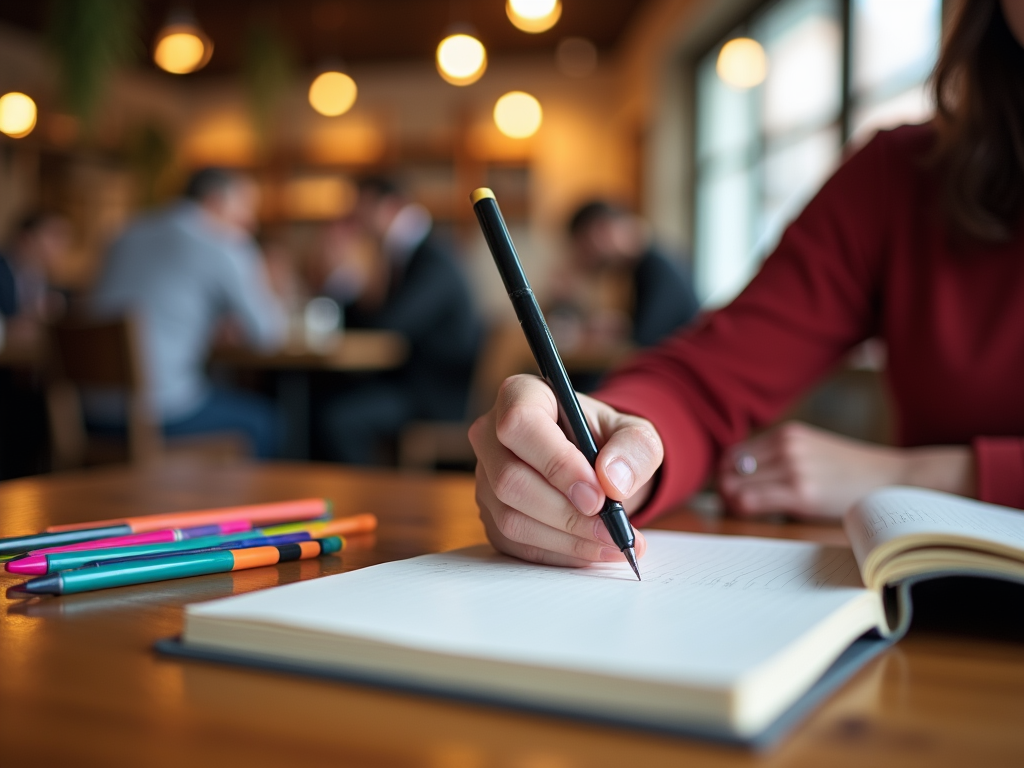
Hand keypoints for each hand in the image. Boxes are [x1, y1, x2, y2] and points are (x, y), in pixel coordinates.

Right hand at [469, 374, 663, 565]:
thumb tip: (613, 480)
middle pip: (509, 479)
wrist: (597, 466)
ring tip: (613, 542)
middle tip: (613, 528)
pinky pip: (515, 545)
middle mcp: (491, 435)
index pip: (520, 424)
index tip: (597, 495)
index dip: (556, 463)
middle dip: (566, 513)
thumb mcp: (636, 433)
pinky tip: (592, 550)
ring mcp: (486, 478)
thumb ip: (634, 447)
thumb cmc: (609, 441)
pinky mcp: (492, 515)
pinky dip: (558, 554)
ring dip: (567, 539)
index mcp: (522, 396)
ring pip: (510, 518)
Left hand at [719, 421, 975, 519]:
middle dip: (726, 489)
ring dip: (733, 501)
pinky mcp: (801, 493)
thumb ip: (779, 457)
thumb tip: (738, 477)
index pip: (734, 453)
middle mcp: (786, 446)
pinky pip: (750, 501)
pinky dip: (743, 510)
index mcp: (787, 434)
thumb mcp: (812, 450)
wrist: (893, 480)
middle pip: (730, 469)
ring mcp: (793, 468)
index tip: (732, 489)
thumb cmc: (852, 472)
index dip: (727, 474)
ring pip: (735, 485)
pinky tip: (757, 516)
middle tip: (735, 505)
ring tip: (748, 512)